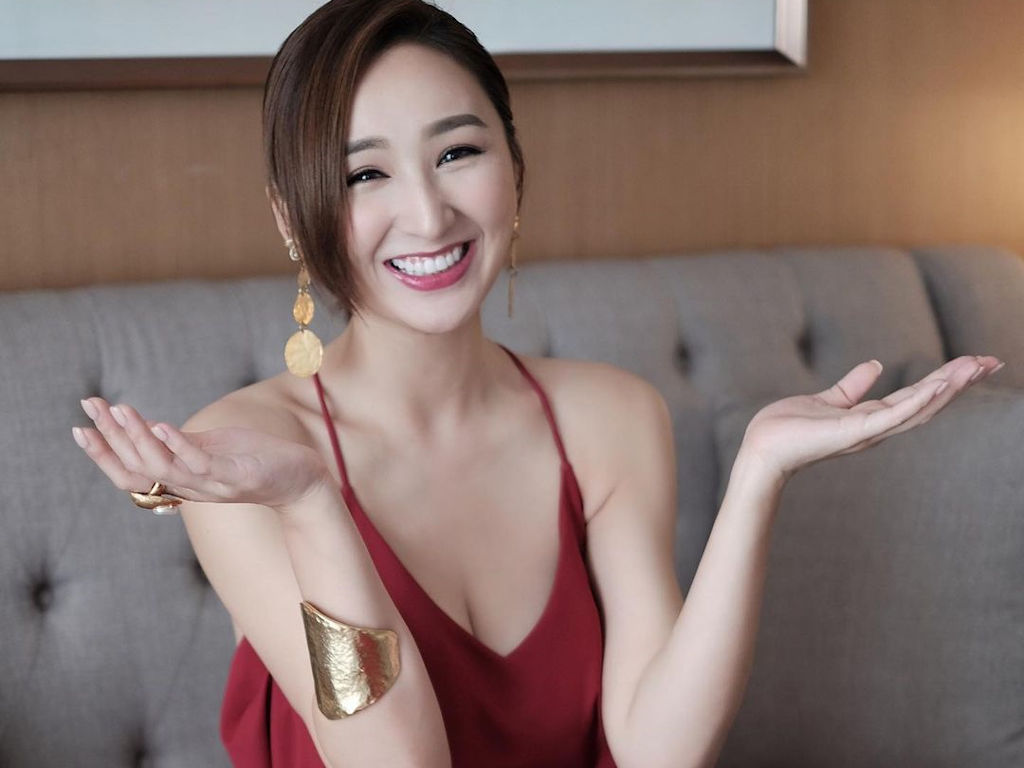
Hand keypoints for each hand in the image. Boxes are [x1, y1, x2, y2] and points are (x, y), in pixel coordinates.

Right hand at [72, 397, 329, 510]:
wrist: (302, 479)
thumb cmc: (255, 460)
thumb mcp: (211, 449)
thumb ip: (179, 444)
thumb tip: (145, 427)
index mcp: (181, 483)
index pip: (130, 475)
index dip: (102, 455)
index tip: (79, 427)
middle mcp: (191, 489)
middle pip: (139, 470)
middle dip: (110, 438)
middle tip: (91, 407)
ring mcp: (214, 484)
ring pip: (164, 468)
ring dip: (138, 438)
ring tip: (120, 410)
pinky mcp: (238, 476)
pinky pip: (201, 463)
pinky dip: (178, 445)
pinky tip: (161, 425)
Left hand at [737, 354, 1004, 481]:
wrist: (761, 450)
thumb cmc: (788, 429)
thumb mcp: (827, 400)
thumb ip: (853, 386)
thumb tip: (876, 365)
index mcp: (870, 417)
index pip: (917, 396)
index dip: (946, 379)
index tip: (974, 362)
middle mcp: (875, 427)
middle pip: (927, 402)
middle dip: (959, 382)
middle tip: (992, 362)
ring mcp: (866, 431)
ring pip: (916, 408)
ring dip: (946, 388)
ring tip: (974, 368)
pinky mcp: (851, 432)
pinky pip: (890, 416)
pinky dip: (915, 403)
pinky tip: (937, 387)